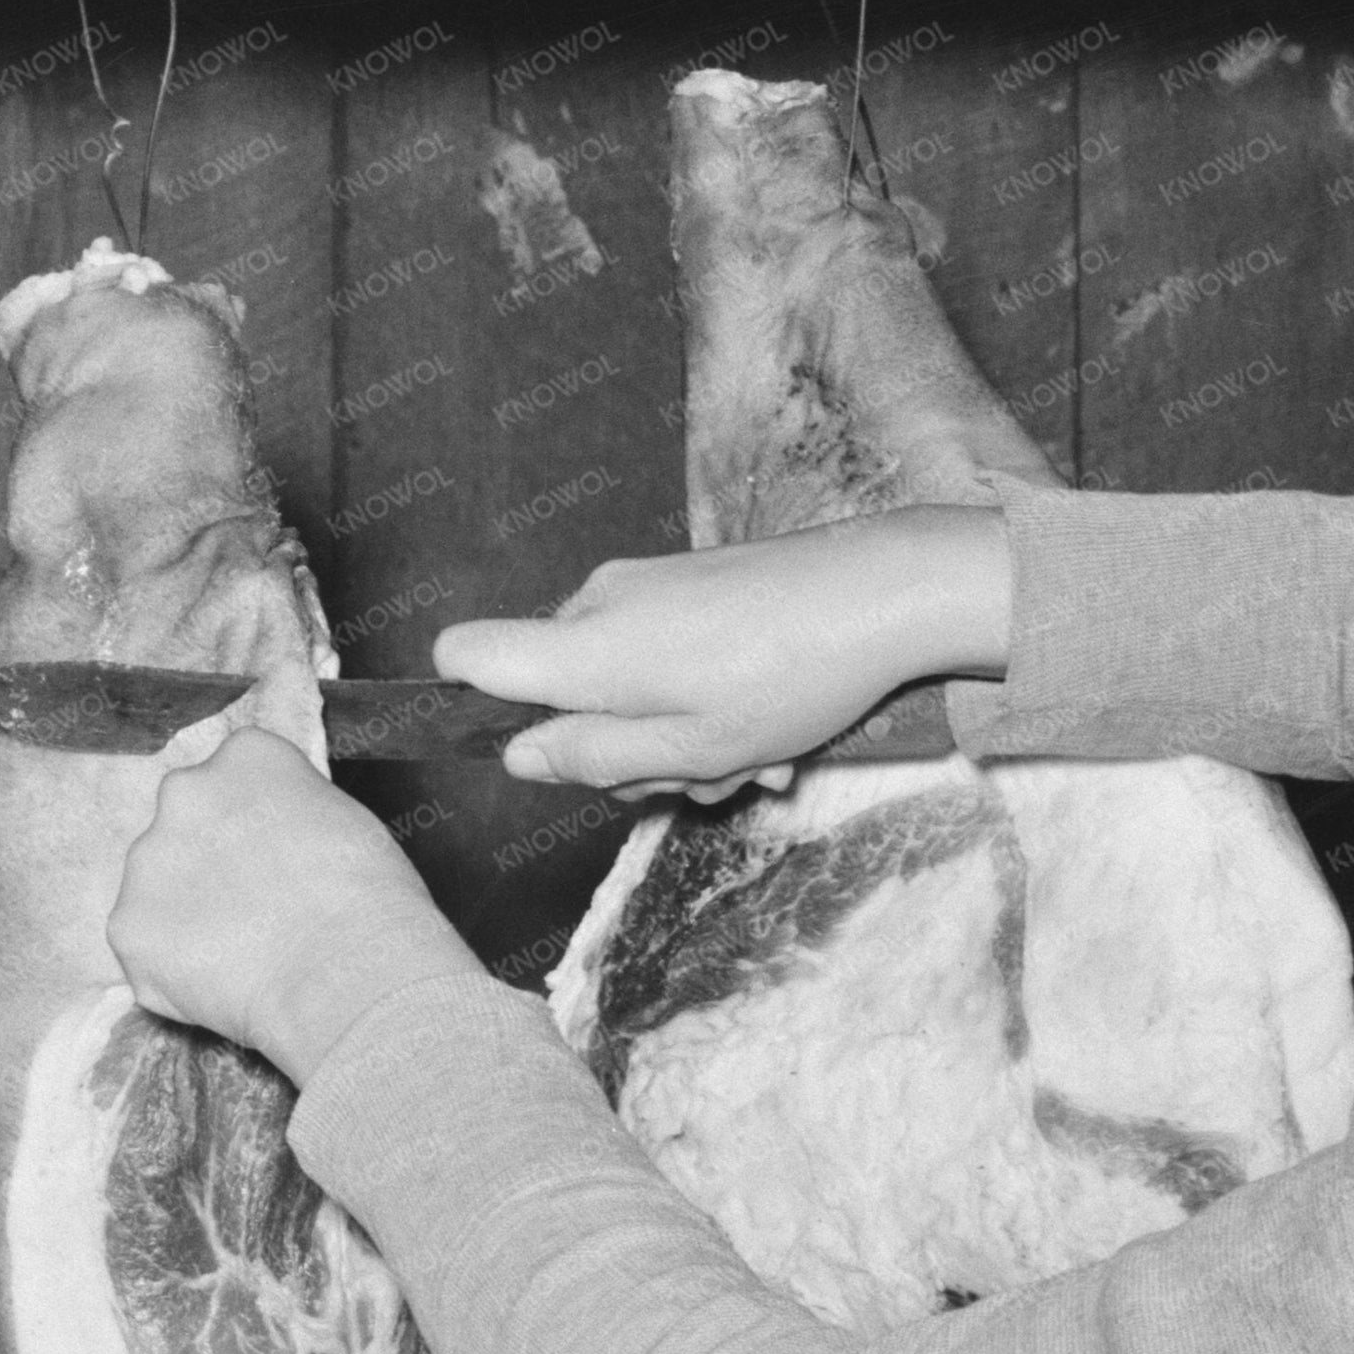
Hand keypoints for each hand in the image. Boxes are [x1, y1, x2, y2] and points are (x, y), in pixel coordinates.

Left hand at [105, 722, 479, 1083]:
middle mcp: (185, 793)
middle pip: (185, 826)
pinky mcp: (127, 926)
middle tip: (250, 911)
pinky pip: (144, 949)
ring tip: (238, 958)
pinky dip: (171, 970)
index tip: (273, 859)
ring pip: (156, 888)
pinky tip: (216, 986)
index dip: (252, 825)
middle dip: (206, 864)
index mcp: (245, 756)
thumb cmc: (370, 900)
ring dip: (184, 917)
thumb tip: (270, 843)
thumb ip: (288, 814)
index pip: (233, 777)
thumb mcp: (344, 821)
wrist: (343, 972)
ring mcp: (147, 860)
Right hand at [433, 504, 1014, 794]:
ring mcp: (646, 586)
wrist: (888, 587)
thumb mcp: (689, 748)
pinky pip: (661, 651)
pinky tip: (765, 723)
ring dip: (671, 730)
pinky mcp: (688, 579)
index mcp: (584, 650)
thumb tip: (519, 753)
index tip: (535, 746)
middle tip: (695, 774)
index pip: (464, 655)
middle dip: (615, 746)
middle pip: (555, 690)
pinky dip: (699, 694)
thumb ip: (592, 756)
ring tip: (749, 756)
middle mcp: (599, 605)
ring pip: (618, 679)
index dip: (471, 706)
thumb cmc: (792, 675)